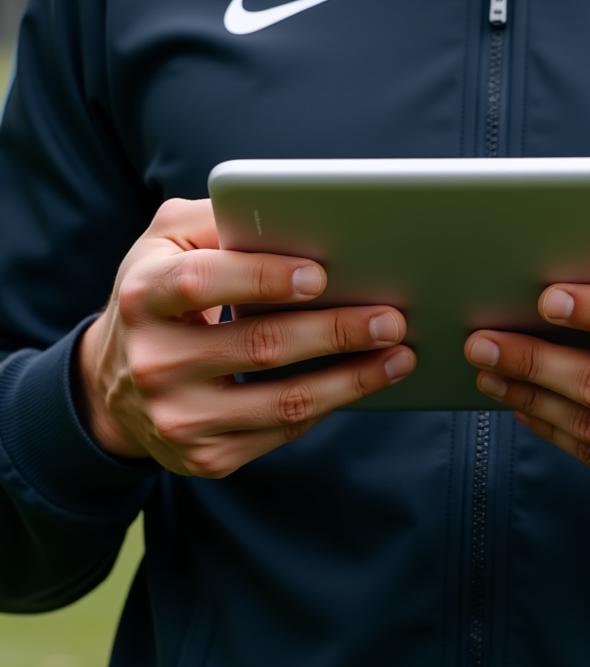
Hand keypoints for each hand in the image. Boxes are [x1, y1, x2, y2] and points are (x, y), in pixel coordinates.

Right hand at [76, 198, 414, 477]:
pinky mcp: (204, 456)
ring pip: (282, 403)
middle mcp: (154, 362)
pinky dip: (331, 406)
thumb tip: (289, 209)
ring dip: (352, 380)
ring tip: (400, 355)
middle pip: (260, 347)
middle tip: (392, 318)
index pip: (203, 283)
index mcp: (143, 295)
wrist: (113, 383)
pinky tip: (364, 382)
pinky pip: (282, 432)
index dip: (263, 278)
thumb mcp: (168, 242)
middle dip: (337, 332)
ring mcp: (178, 418)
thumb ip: (218, 219)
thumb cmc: (159, 292)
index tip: (322, 274)